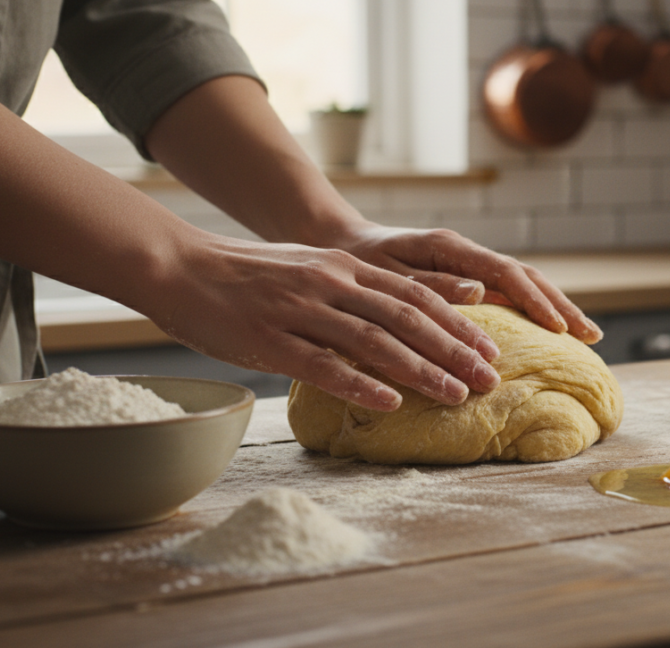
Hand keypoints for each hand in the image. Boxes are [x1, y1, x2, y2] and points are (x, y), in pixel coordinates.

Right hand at [148, 234, 502, 411]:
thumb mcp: (306, 269)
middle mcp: (330, 283)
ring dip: (421, 371)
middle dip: (455, 351)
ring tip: (455, 396)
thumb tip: (391, 324)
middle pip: (407, 318)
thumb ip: (348, 291)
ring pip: (375, 342)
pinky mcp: (269, 339)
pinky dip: (360, 384)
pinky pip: (322, 365)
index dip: (457, 323)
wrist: (180, 265)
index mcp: (343, 267)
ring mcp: (300, 310)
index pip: (415, 295)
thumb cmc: (245, 276)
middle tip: (489, 379)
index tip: (489, 348)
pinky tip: (389, 404)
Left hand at [322, 222, 602, 343]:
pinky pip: (508, 291)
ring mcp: (467, 265)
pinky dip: (533, 308)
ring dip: (554, 308)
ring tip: (584, 335)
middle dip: (560, 306)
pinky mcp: (463, 277)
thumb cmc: (356, 261)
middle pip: (526, 277)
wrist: (337, 242)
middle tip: (591, 337)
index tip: (558, 328)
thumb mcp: (385, 273)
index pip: (505, 274)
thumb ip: (430, 284)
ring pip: (523, 283)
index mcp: (448, 248)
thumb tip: (479, 292)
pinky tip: (550, 329)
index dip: (535, 302)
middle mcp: (464, 253)